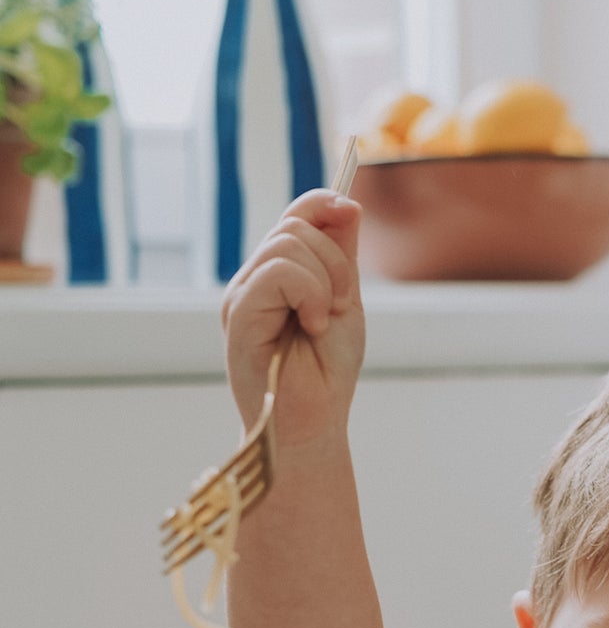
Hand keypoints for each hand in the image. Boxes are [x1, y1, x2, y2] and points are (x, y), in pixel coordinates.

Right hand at [220, 189, 365, 453]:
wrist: (314, 424)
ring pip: (287, 245)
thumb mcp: (345, 301)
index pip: (294, 216)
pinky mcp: (238, 314)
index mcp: (277, 275)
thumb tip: (348, 203)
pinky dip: (309, 294)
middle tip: (339, 307)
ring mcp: (241, 296)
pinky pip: (278, 273)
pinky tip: (312, 326)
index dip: (322, 204)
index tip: (351, 211)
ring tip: (323, 322)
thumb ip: (341, 255)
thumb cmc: (327, 373)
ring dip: (324, 282)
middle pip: (294, 226)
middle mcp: (253, 280)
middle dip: (335, 262)